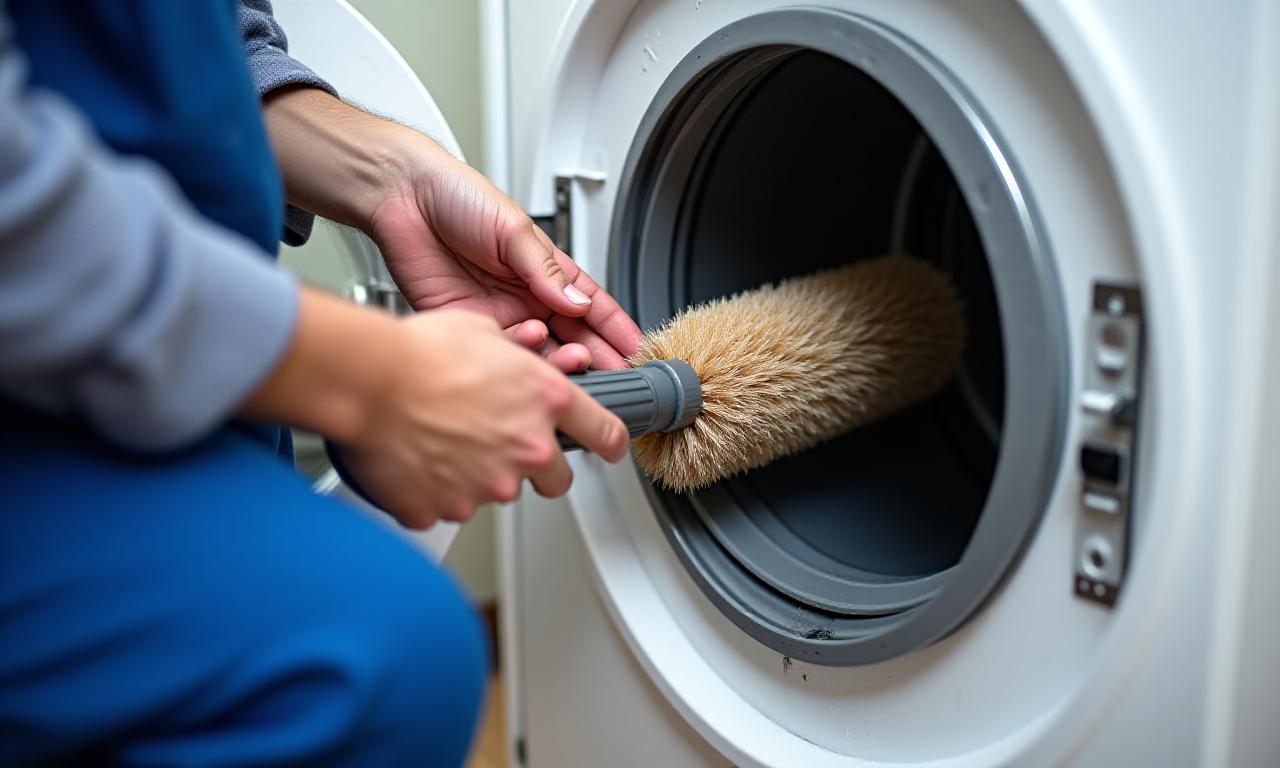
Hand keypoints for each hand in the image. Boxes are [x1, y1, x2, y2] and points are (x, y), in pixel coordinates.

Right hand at [240, 288, 630, 528]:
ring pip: (499, 491)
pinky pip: (448, 507)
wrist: (366, 381)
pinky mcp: (447, 510)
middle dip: (537, 466)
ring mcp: (489, 485)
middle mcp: (526, 448)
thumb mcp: (480, 331)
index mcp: (545, 402)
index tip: (611, 446)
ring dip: (480, 474)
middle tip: (504, 446)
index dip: (611, 442)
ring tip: (443, 441)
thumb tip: (520, 350)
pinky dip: (435, 491)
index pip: (605, 433)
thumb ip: (513, 352)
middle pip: (556, 478)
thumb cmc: (416, 352)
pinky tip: (416, 462)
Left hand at [263, 87, 642, 371]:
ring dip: (559, 363)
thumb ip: (546, 270)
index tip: (638, 350)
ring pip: (538, 352)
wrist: (400, 197)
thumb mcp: (514, 229)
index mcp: (545, 269)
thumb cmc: (456, 196)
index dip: (616, 328)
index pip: (592, 305)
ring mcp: (497, 315)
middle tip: (616, 375)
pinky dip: (517, 361)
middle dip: (597, 357)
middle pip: (571, 336)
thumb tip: (579, 301)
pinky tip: (530, 361)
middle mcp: (525, 295)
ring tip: (577, 366)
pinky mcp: (466, 328)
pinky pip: (499, 353)